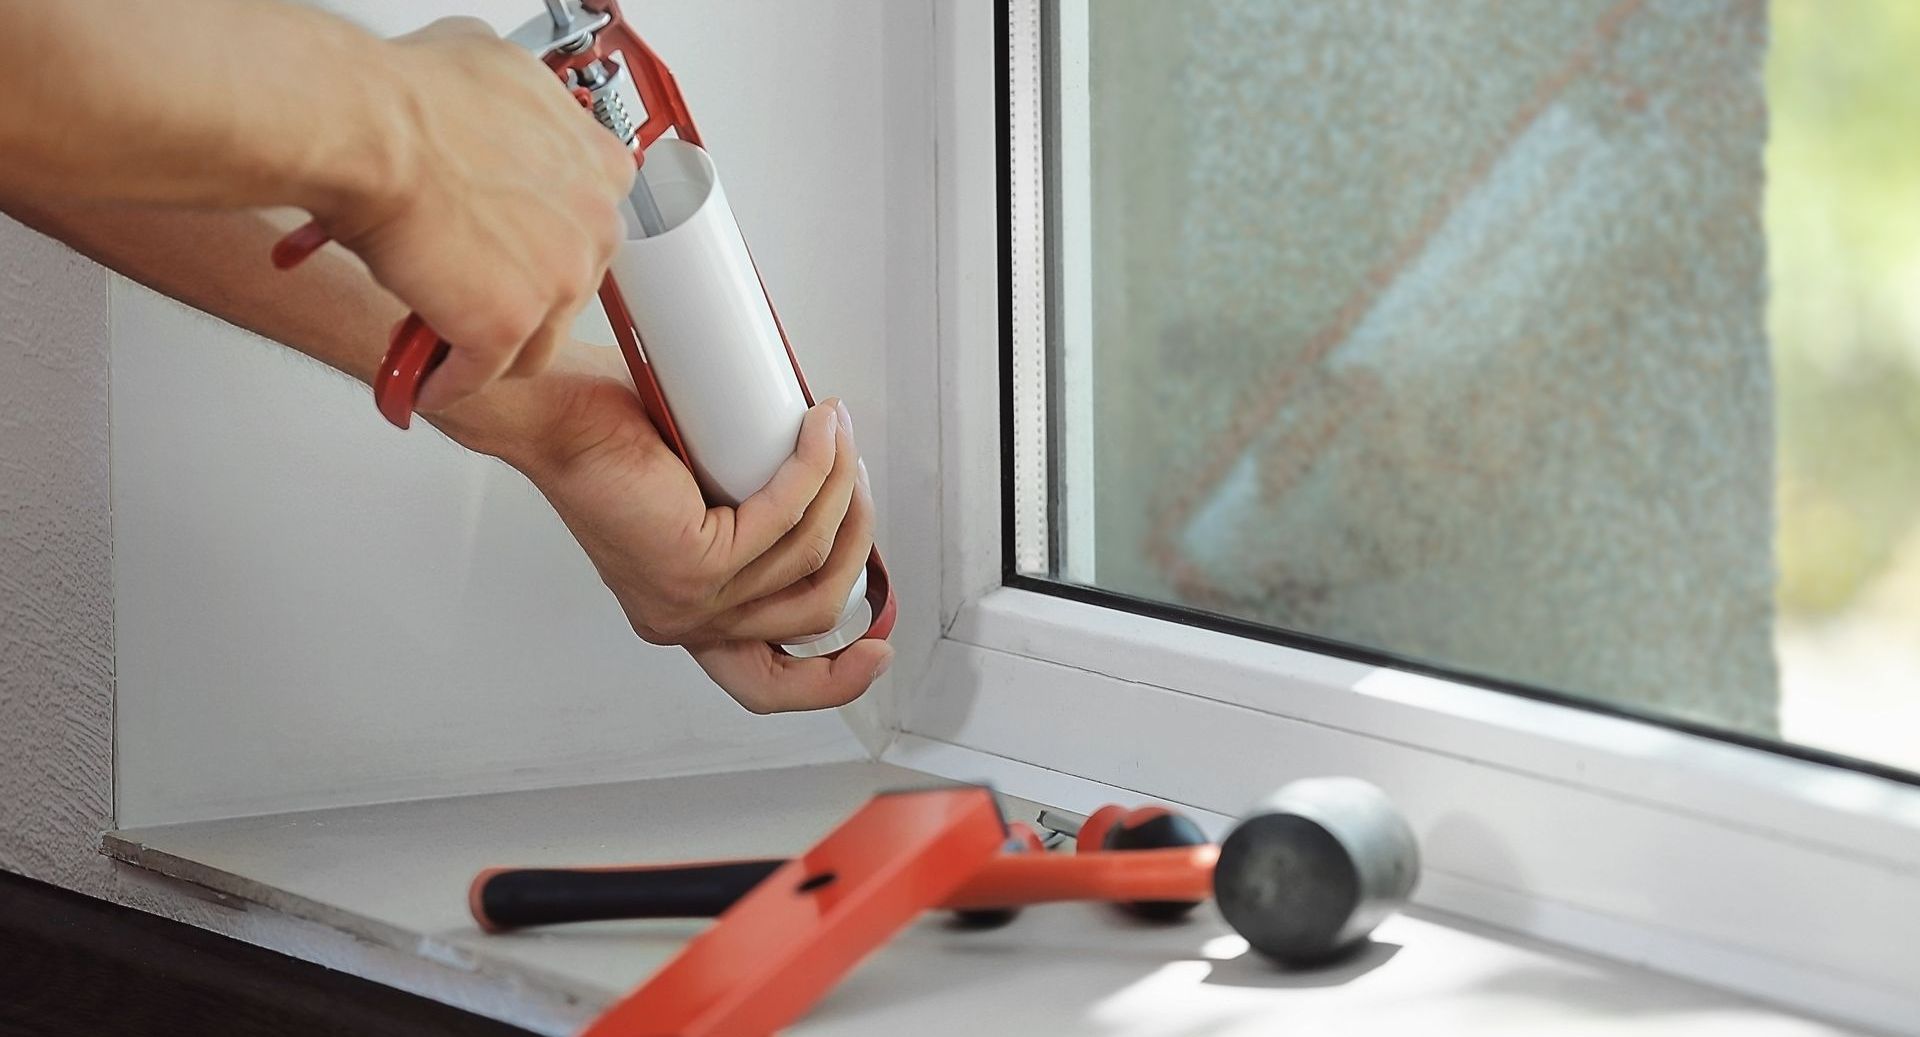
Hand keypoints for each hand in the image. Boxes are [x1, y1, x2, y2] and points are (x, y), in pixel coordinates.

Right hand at [318, 18, 634, 412]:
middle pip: (566, 285)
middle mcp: (594, 224)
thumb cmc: (409, 98)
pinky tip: (425, 379)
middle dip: (518, 294)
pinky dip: (449, 381)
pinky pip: (483, 373)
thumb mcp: (495, 68)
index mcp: (601, 166)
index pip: (586, 226)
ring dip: (491, 345)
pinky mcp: (509, 325)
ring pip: (534, 340)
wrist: (365, 130)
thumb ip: (520, 104)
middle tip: (470, 290)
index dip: (542, 243)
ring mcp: (559, 280)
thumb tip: (500, 106)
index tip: (517, 255)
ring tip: (447, 340)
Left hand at [437, 345, 891, 712]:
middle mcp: (687, 619)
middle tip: (858, 480)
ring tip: (835, 434)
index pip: (765, 684)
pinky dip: (813, 470)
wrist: (554, 414)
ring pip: (808, 557)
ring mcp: (689, 599)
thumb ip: (755, 522)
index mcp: (690, 615)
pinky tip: (818, 431)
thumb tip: (830, 497)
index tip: (877, 651)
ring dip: (840, 489)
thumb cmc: (613, 437)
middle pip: (814, 615)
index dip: (831, 681)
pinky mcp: (692, 562)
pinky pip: (784, 519)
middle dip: (856, 542)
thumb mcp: (703, 498)